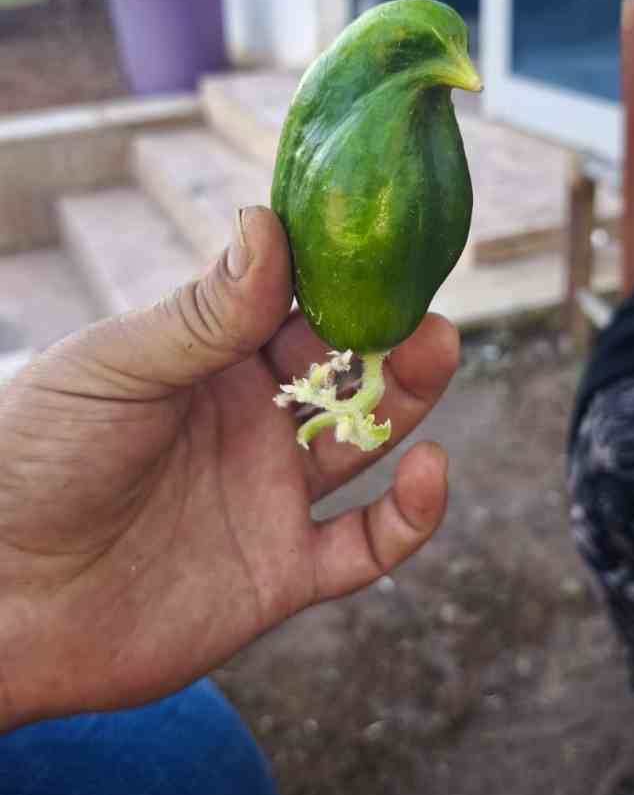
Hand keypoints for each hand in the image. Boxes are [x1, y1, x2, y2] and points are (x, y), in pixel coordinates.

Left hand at [0, 207, 457, 728]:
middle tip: (420, 303)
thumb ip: (201, 314)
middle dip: (388, 330)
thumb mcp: (114, 371)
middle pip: (343, 367)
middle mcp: (248, 420)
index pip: (291, 300)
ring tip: (433, 349)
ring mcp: (269, 495)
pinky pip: (366, 547)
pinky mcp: (282, 573)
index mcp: (205, 359)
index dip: (339, 270)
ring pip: (367, 441)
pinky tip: (429, 471)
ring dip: (408, 397)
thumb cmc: (32, 463)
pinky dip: (410, 516)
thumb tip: (266, 220)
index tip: (383, 231)